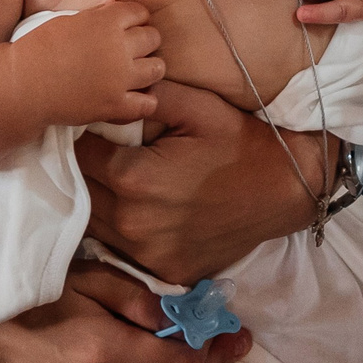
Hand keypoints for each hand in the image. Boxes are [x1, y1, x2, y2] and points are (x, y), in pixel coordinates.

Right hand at [19, 0, 165, 128]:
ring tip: (136, 73)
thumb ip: (97, 13)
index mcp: (106, 22)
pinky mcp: (115, 106)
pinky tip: (135, 97)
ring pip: (157, 68)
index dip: (134, 19)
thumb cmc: (38, 48)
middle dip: (144, 41)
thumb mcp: (67, 21)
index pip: (140, 13)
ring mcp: (119, 78)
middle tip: (131, 50)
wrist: (21, 85)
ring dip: (149, 68)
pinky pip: (148, 104)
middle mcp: (119, 48)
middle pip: (152, 38)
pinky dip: (145, 101)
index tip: (127, 27)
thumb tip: (115, 3)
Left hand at [77, 80, 327, 282]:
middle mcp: (132, 223)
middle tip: (101, 153)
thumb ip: (146, 96)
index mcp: (133, 178)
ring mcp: (146, 254)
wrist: (284, 190)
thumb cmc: (239, 142)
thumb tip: (107, 90)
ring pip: (95, 225)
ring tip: (119, 182)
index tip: (89, 129)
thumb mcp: (197, 106)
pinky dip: (123, 232)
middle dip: (84, 171)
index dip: (80, 139)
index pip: (77, 156)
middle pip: (80, 193)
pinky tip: (142, 212)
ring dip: (99, 203)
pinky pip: (123, 252)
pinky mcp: (163, 271)